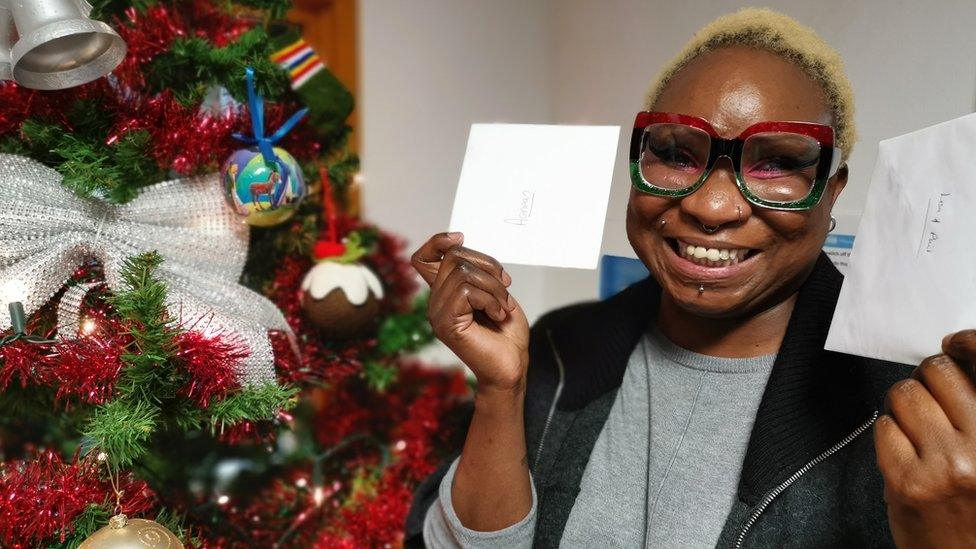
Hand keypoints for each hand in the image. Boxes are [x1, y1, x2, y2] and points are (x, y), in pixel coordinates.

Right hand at [411, 232, 529, 392]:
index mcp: (445, 293)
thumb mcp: (495, 292)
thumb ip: (478, 272)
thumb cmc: (506, 334)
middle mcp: (436, 302)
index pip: (423, 258)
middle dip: (488, 266)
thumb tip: (464, 247)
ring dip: (494, 287)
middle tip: (505, 288)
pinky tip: (498, 316)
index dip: (438, 241)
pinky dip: (491, 300)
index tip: (461, 237)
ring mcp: (438, 313)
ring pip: (462, 272)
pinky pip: (467, 291)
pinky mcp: (446, 324)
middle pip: (453, 257)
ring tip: (503, 307)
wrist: (512, 367)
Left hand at [875, 330, 975, 547]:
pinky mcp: (909, 482)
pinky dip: (888, 435)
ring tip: (917, 431)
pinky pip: (883, 427)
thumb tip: (955, 356)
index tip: (954, 343)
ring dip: (903, 407)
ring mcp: (948, 465)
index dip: (967, 344)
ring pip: (904, 394)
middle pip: (938, 371)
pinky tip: (904, 454)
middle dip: (926, 379)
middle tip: (928, 399)